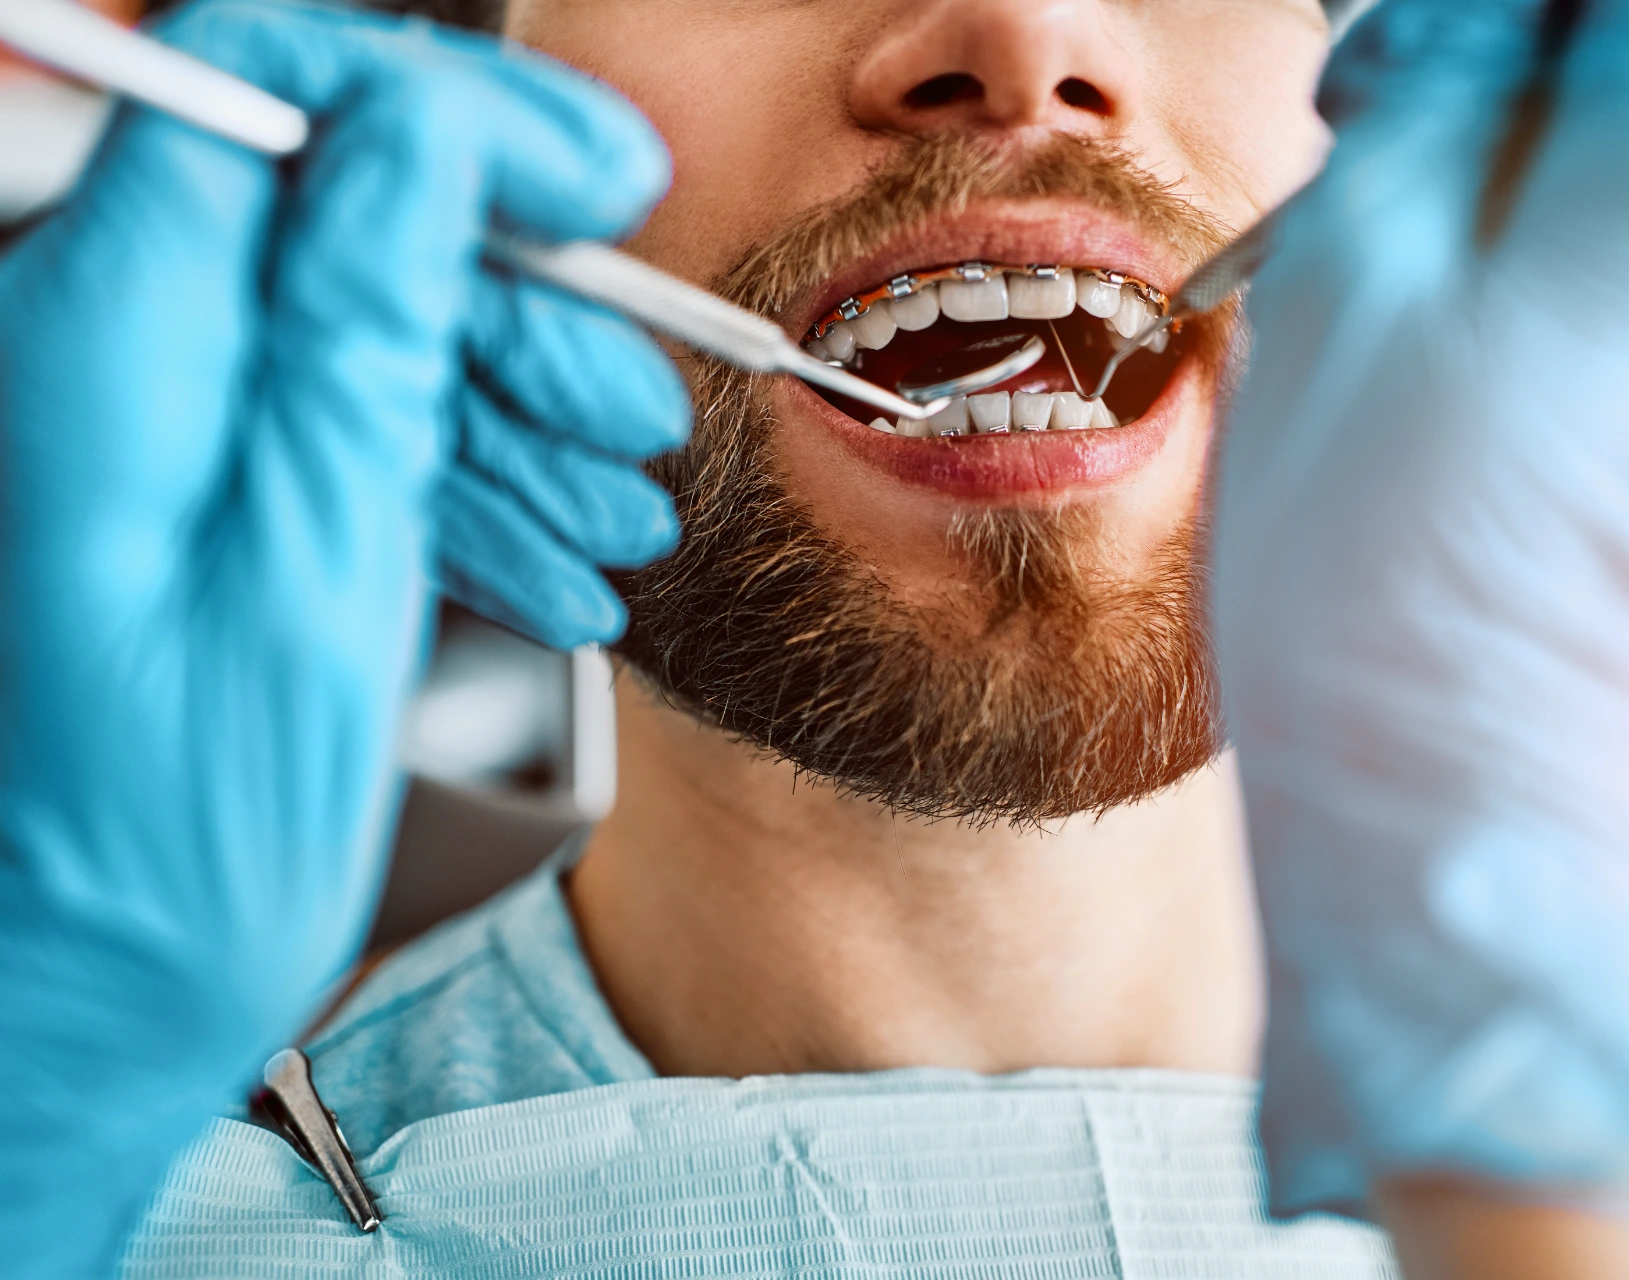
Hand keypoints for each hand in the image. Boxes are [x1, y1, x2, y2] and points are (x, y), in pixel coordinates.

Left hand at [0, 1, 685, 1269]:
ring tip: (616, 507)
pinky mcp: (190, 481)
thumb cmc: (164, 839)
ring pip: (361, 320)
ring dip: (512, 404)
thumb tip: (429, 132)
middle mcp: (105, 344)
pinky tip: (547, 546)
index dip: (460, 109)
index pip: (282, 82)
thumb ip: (362, 320)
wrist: (84, 989)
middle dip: (514, 293)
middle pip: (344, 204)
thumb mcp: (314, 561)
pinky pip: (339, 417)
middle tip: (632, 400)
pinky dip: (458, 471)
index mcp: (107, 332)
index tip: (598, 178)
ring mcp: (148, 415)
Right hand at [1216, 0, 1628, 1226]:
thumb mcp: (1348, 282)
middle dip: (1530, 124)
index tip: (1398, 90)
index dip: (1493, 19)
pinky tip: (1525, 434)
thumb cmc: (1392, 586)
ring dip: (1572, 235)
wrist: (1494, 847)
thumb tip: (1480, 25)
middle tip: (1389, 230)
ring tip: (1448, 361)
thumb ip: (1432, 91)